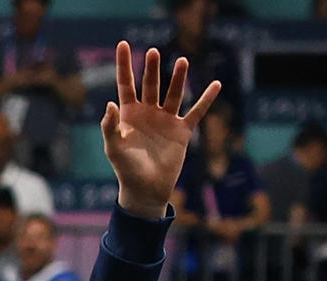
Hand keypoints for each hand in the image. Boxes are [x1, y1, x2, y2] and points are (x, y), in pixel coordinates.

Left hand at [99, 41, 218, 218]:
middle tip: (154, 52)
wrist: (146, 190)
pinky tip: (216, 84)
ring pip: (173, 94)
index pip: (126, 84)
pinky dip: (206, 99)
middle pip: (151, 85)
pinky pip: (196, 112)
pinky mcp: (182, 131)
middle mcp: (148, 113)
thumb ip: (109, 126)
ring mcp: (166, 120)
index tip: (124, 44)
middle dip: (152, 68)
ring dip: (178, 78)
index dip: (124, 65)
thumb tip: (110, 103)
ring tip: (182, 61)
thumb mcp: (114, 148)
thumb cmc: (126, 170)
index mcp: (129, 115)